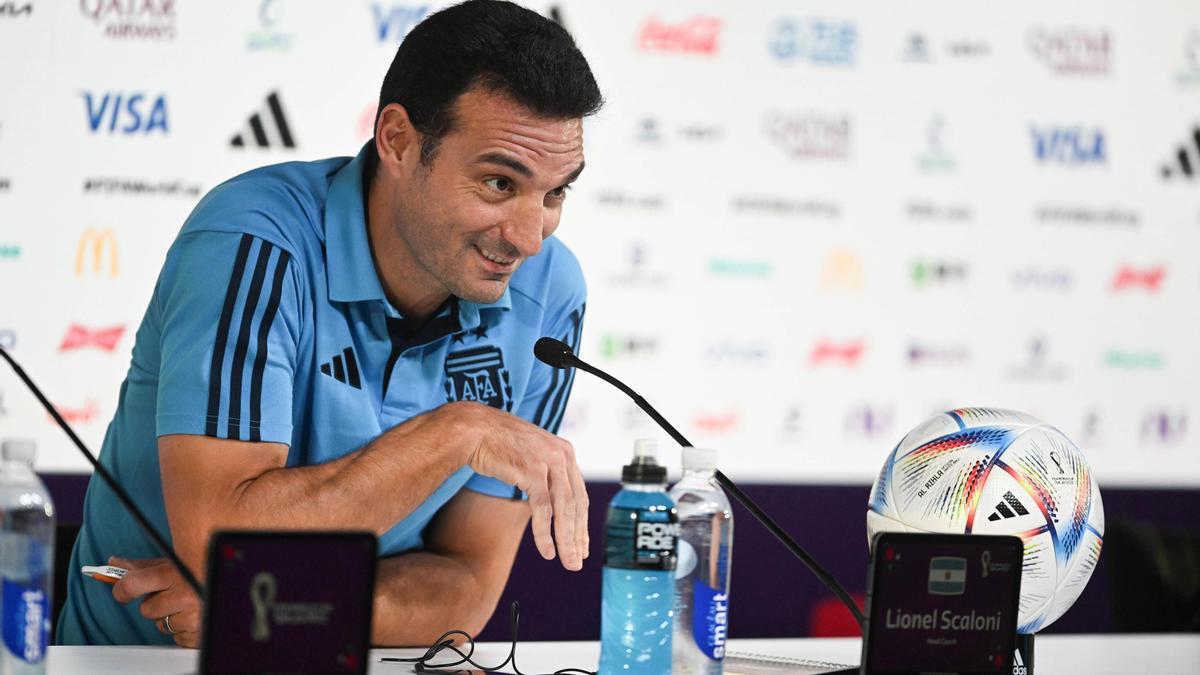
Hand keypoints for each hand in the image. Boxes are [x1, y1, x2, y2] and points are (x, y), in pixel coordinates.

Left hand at [110, 556, 201, 647]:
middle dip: (156, 603)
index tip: (123, 591)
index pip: (133, 584)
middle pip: (147, 609)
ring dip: (171, 617)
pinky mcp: (199, 634)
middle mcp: (185, 595)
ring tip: (188, 605)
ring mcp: (193, 616)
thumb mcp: (174, 564)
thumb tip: (114, 562)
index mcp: (175, 574)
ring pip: (161, 625)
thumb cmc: (202, 571)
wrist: (233, 581)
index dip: (123, 589)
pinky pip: (177, 638)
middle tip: (173, 594)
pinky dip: (183, 630)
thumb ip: (144, 565)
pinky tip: (195, 615)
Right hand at [447, 402, 588, 570]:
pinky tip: (547, 552)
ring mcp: (549, 461)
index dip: (581, 524)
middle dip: (577, 537)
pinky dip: (545, 534)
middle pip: (576, 505)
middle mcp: (562, 456)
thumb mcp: (530, 455)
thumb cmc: (497, 444)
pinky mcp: (532, 470)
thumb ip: (545, 473)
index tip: (582, 546)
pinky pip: (543, 509)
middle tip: (577, 562)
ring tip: (568, 563)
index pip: (580, 495)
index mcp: (565, 453)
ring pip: (563, 509)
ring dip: (566, 540)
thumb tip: (552, 499)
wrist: (472, 428)